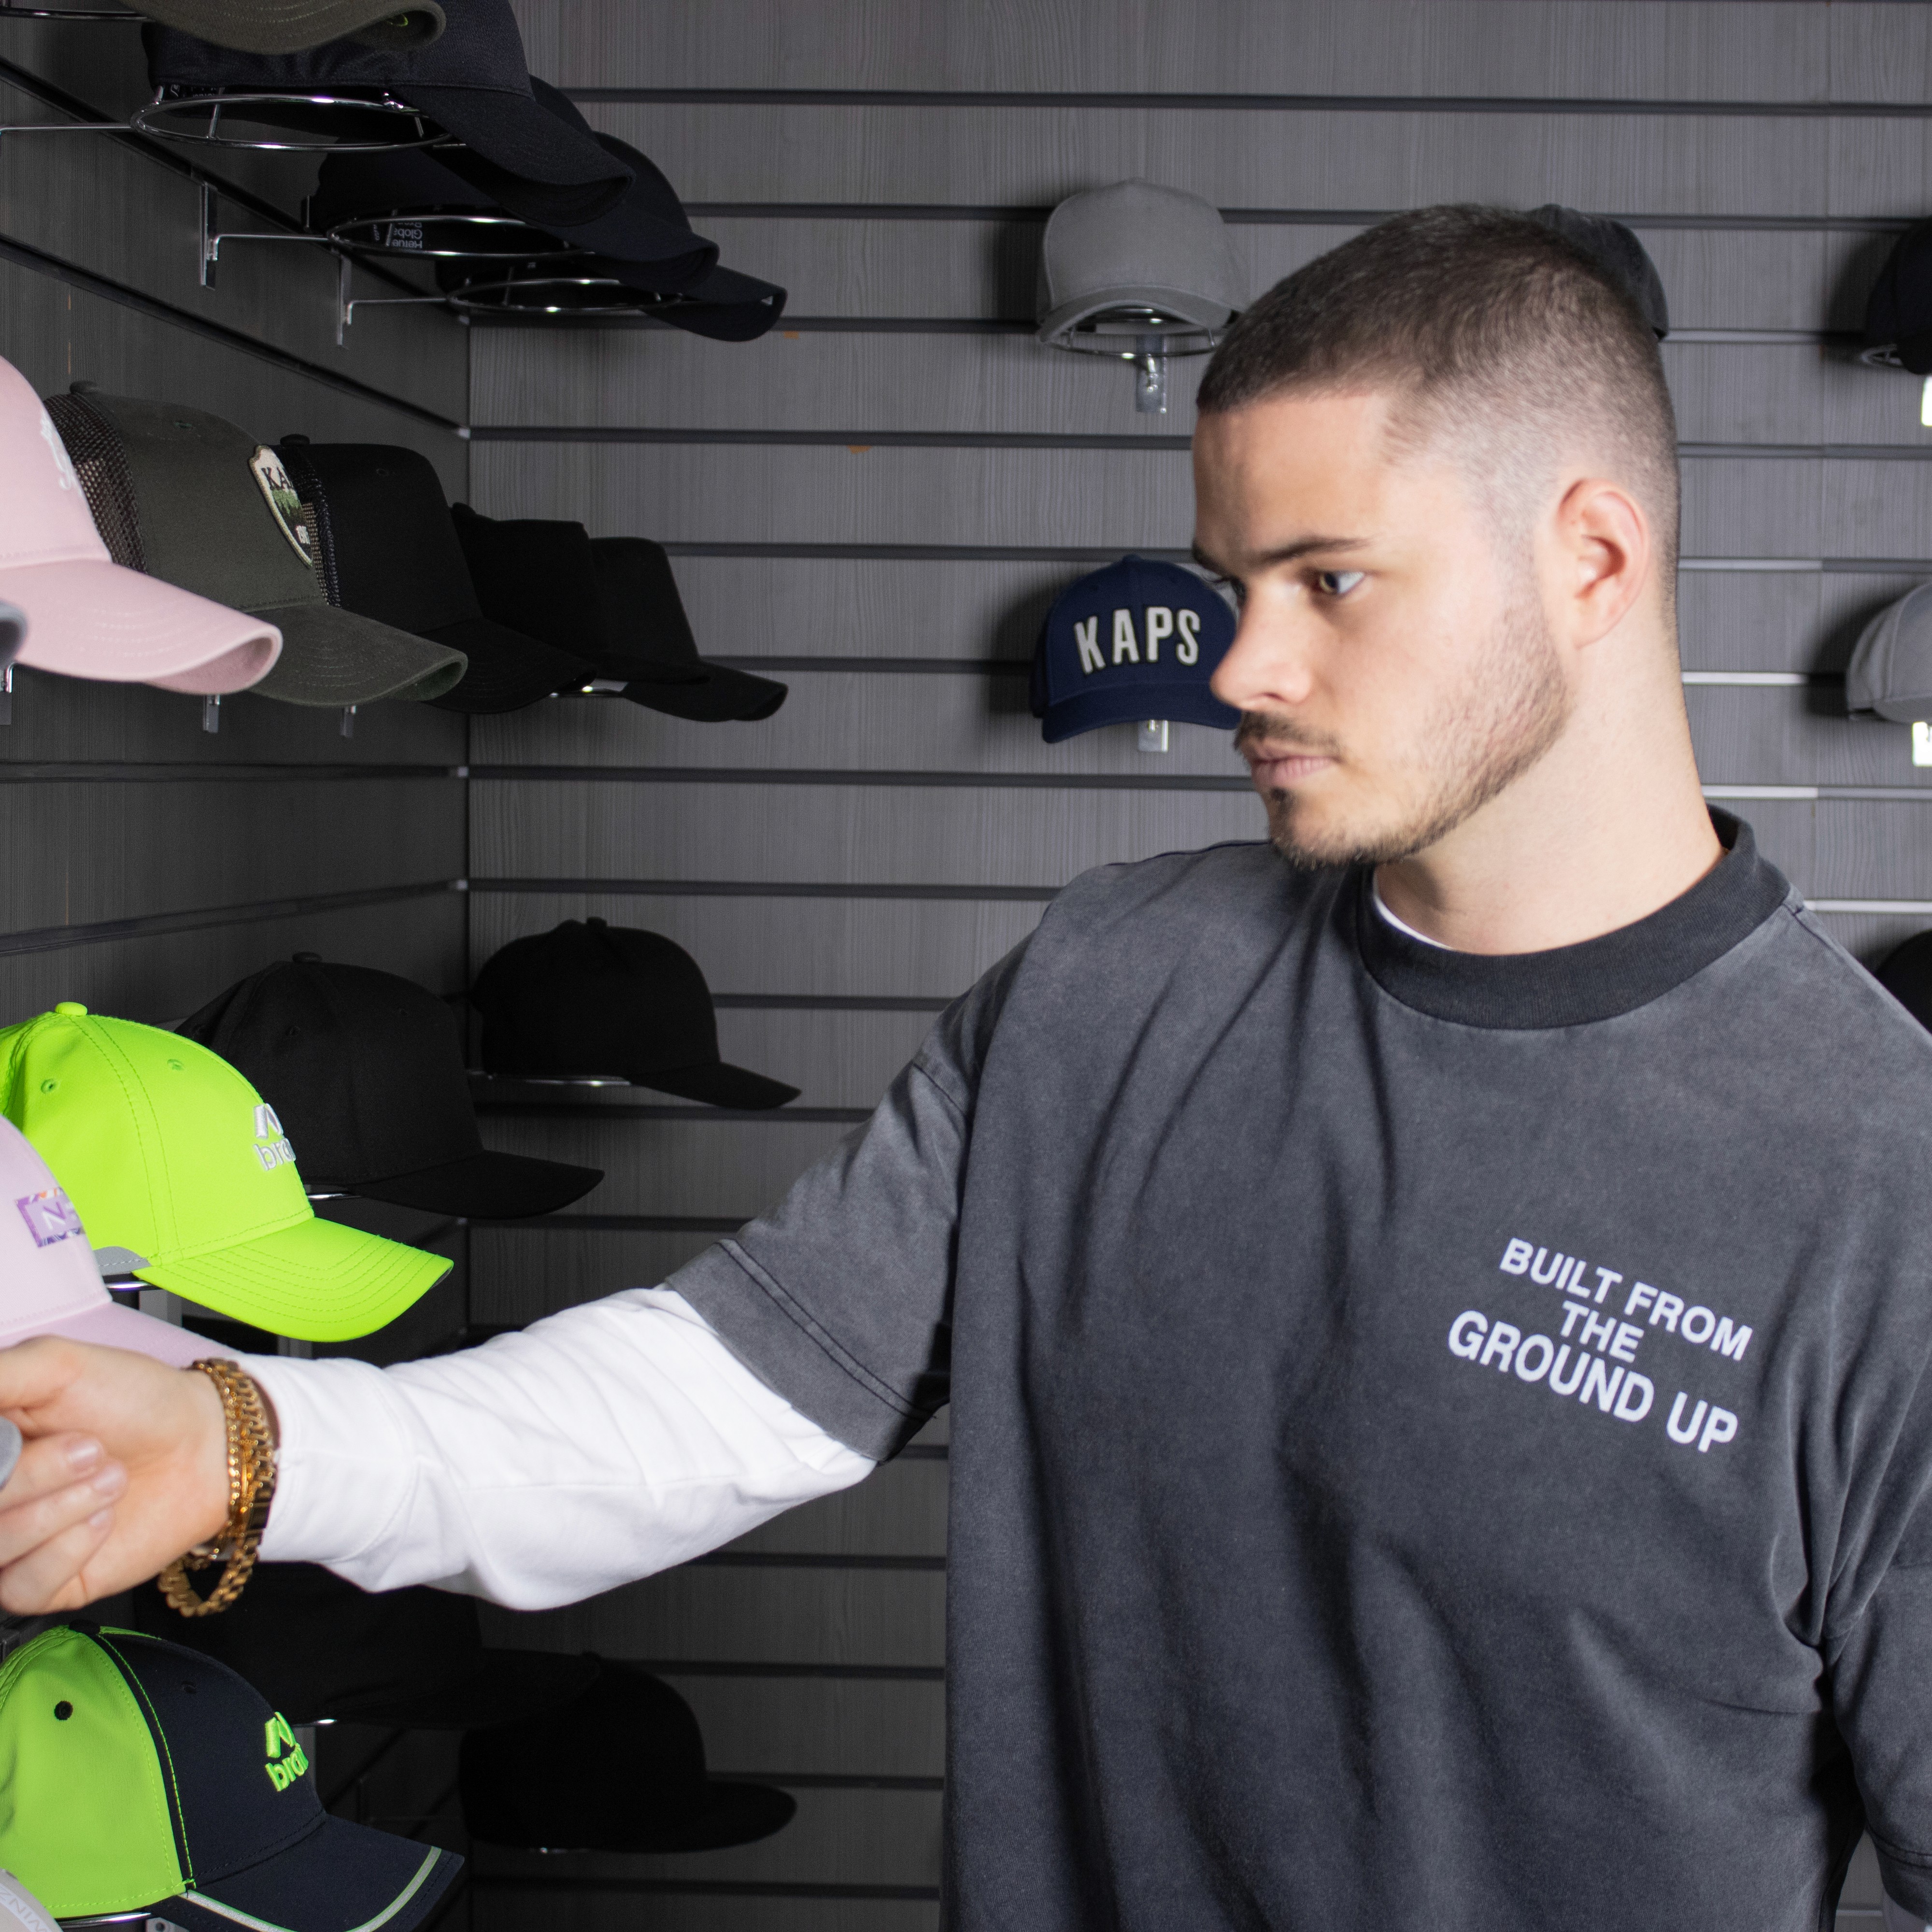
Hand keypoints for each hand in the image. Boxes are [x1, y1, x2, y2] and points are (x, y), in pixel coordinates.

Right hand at [0, 1338, 229, 1613]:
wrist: (203, 1446)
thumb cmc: (134, 1399)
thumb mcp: (54, 1367)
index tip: (20, 1436)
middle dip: (33, 1475)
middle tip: (89, 1447)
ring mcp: (5, 1545)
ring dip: (61, 1507)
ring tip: (107, 1477)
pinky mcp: (38, 1585)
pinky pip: (23, 1586)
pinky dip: (71, 1547)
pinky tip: (103, 1520)